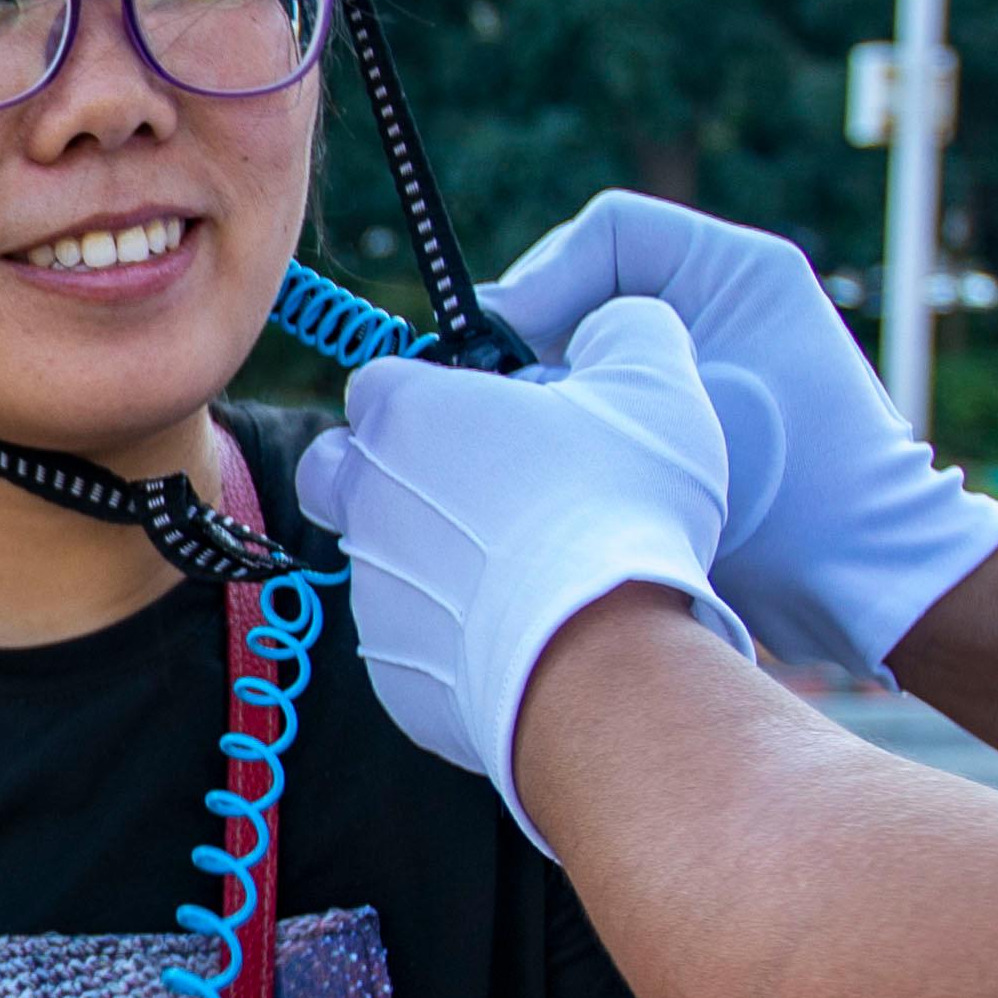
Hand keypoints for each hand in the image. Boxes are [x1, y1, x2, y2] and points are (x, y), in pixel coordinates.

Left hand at [292, 307, 747, 840]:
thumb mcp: (657, 385)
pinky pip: (413, 645)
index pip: (379, 383)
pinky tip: (524, 642)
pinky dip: (455, 641)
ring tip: (522, 578)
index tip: (486, 420)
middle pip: (340, 470)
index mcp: (407, 415)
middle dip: (387, 474)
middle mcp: (366, 501)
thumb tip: (621, 321)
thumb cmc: (622, 510)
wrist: (604, 664)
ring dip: (432, 562)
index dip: (428, 396)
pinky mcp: (395, 675)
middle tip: (475, 494)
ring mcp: (374, 593)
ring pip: (378, 563)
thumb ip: (628, 329)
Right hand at [482, 195, 997, 680]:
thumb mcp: (683, 412)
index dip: (544, 275)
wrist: (867, 579)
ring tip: (529, 437)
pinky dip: (581, 423)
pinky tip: (561, 466)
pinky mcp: (697, 414)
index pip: (611, 231)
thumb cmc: (794, 489)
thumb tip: (495, 363)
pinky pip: (614, 396)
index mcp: (736, 269)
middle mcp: (723, 300)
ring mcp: (710, 357)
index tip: (501, 342)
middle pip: (594, 287)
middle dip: (540, 338)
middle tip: (497, 394)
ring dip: (557, 388)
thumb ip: (586, 372)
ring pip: (597, 347)